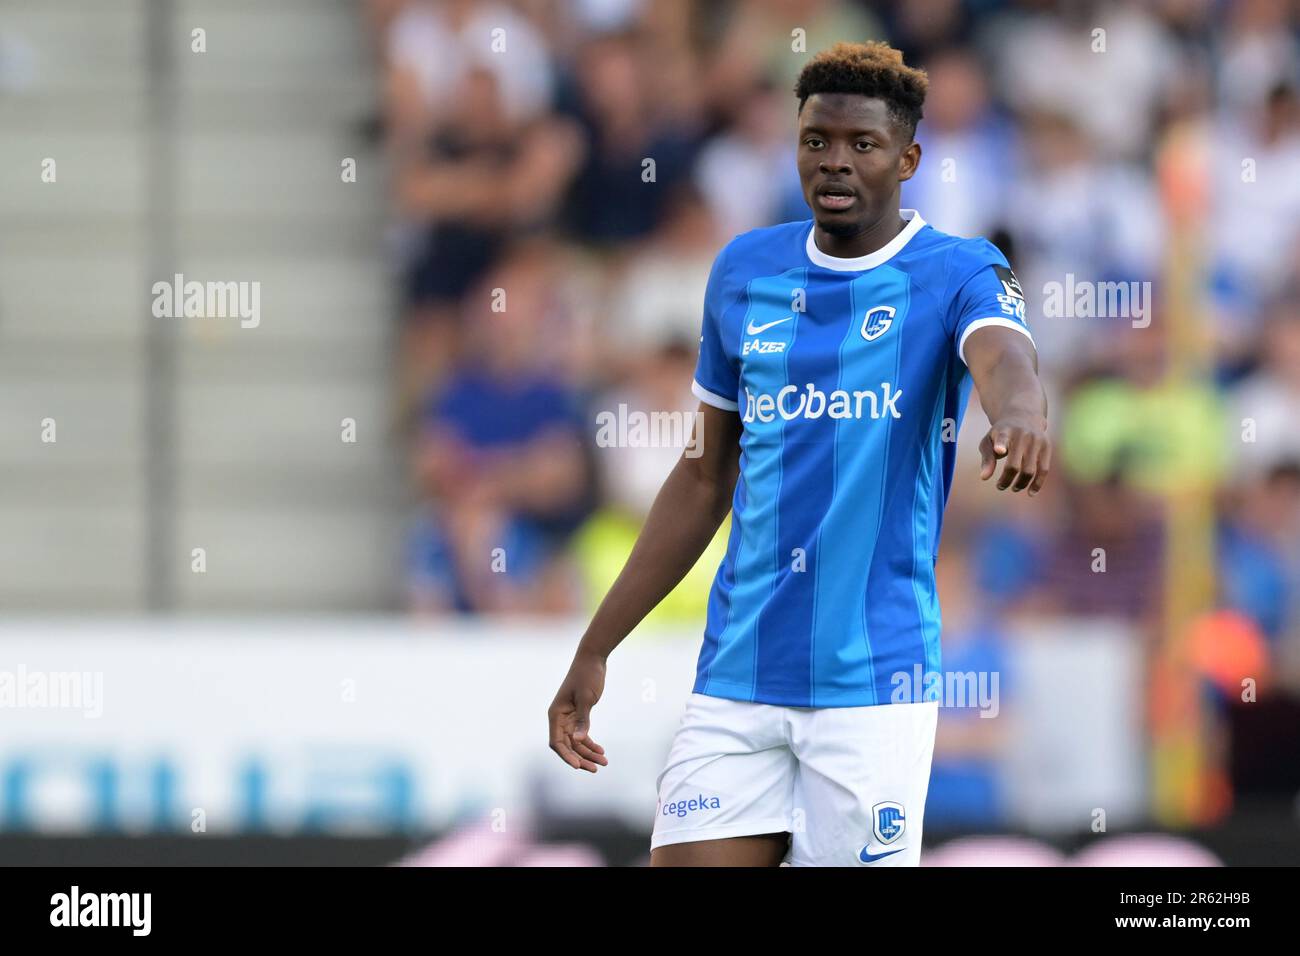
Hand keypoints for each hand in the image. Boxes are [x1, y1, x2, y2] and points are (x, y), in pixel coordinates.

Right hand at [547, 648, 608, 772]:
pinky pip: (581, 734)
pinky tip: (601, 751)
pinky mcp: (578, 715)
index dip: (566, 756)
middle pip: (567, 746)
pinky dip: (590, 743)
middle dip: (581, 758)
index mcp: (556, 714)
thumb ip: (583, 720)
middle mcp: (559, 718)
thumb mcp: (586, 698)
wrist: (593, 659)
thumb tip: (577, 740)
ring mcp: (568, 717)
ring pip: (575, 742)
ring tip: (604, 762)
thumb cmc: (587, 675)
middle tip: (596, 768)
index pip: (556, 742)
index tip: (578, 766)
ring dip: (588, 753)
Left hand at [979, 415, 1050, 494]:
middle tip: (1000, 486)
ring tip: (1014, 487)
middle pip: (1014, 465)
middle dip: (1006, 479)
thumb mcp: (988, 441)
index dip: (1001, 444)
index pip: (1003, 438)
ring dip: (1021, 483)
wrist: (1024, 416)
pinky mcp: (1047, 446)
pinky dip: (1038, 483)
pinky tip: (1031, 492)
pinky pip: (1044, 469)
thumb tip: (984, 478)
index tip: (999, 451)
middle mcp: (1022, 435)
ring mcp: (1036, 440)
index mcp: (1005, 431)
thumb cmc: (1001, 434)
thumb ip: (986, 458)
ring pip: (1029, 470)